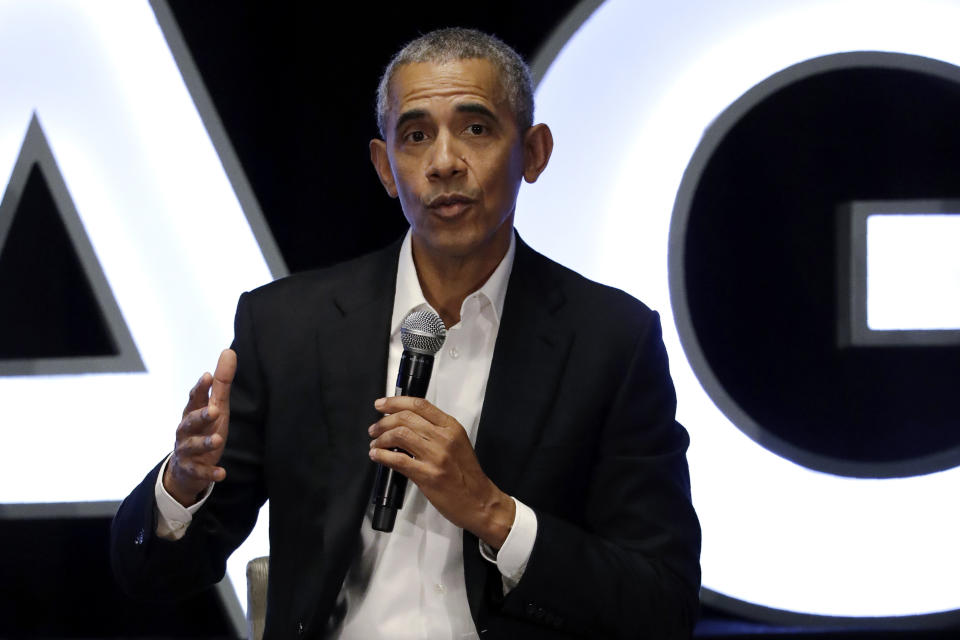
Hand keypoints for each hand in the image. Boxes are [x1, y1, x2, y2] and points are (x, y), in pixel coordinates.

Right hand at [163, 349, 236, 506]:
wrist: (185, 468)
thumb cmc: (204, 430)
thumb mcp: (216, 407)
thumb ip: (222, 383)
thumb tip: (229, 351)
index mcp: (193, 413)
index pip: (195, 399)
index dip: (200, 388)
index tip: (207, 376)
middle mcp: (186, 431)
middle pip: (189, 421)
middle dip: (200, 416)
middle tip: (214, 411)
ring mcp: (187, 451)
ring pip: (192, 446)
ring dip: (204, 443)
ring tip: (217, 441)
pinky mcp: (192, 470)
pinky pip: (200, 472)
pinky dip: (210, 473)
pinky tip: (222, 473)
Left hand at [368, 396, 515, 547]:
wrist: (479, 501)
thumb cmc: (467, 475)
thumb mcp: (457, 443)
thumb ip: (435, 431)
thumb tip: (405, 424)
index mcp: (451, 427)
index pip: (420, 405)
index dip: (395, 402)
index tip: (381, 404)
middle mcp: (444, 438)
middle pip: (405, 418)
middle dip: (383, 421)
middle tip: (374, 428)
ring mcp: (436, 456)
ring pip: (399, 435)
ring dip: (381, 438)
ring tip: (375, 444)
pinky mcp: (427, 475)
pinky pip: (397, 460)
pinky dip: (382, 456)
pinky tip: (377, 456)